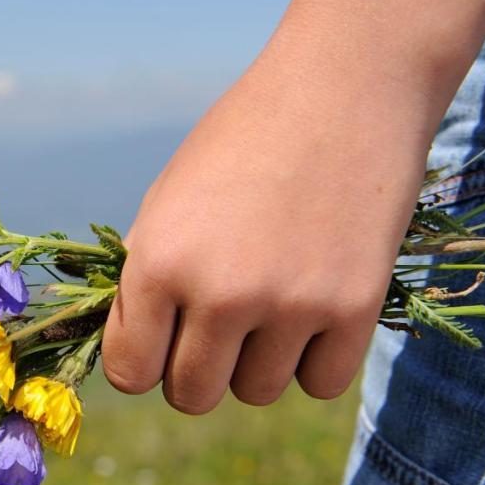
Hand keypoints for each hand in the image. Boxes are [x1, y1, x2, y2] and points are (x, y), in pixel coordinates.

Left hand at [102, 61, 430, 413]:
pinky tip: (314, 309)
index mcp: (159, 262)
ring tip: (270, 302)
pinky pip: (319, 384)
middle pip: (190, 396)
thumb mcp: (169, 200)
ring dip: (257, 363)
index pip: (128, 374)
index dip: (141, 362)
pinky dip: (314, 360)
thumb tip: (132, 356)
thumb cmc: (243, 142)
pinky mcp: (355, 309)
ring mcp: (291, 305)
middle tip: (215, 329)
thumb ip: (147, 280)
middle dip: (196, 371)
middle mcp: (221, 293)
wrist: (343, 88)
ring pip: (256, 393)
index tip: (161, 342)